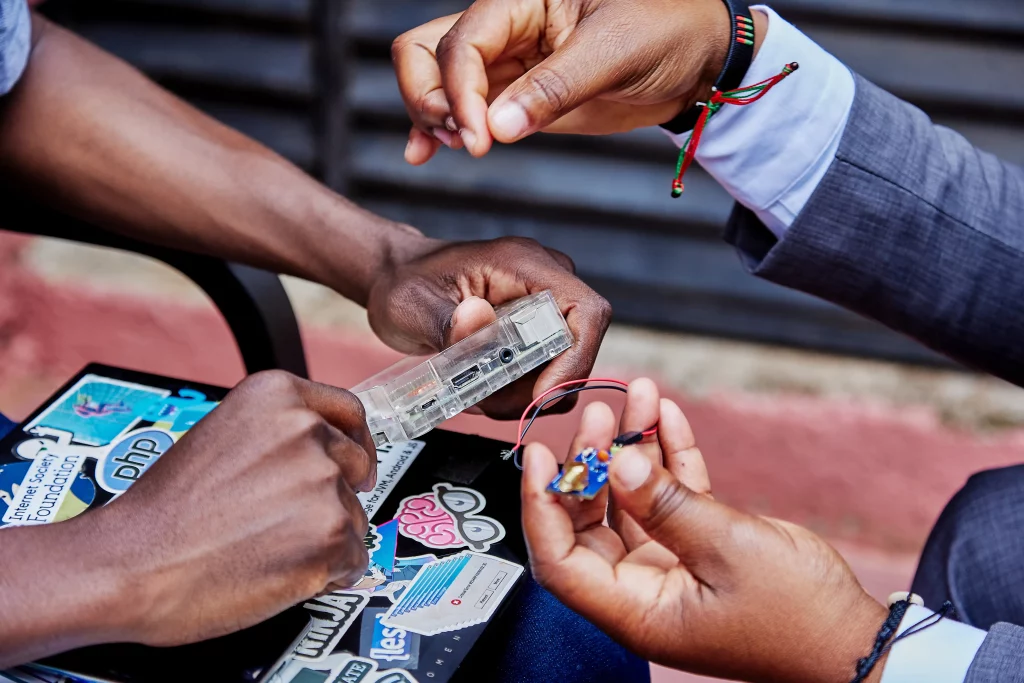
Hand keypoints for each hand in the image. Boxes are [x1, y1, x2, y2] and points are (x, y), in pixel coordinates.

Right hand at [93, 371, 375, 646]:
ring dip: (325, 537)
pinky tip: (281, 572)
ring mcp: (323, 481)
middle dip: (334, 494)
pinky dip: (328, 573)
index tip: (355, 460)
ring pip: (354, 515)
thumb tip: (321, 447)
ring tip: (268, 549)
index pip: (348, 412)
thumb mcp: (221, 434)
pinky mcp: (332, 534)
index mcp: (277, 395)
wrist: (129, 564)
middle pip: (356, 465)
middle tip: (290, 520)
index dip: (352, 442)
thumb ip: (276, 432)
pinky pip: (354, 559)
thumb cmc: (164, 512)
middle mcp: (306, 430)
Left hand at [368, 236, 611, 418]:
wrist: (398, 278)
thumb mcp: (412, 305)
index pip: (586, 311)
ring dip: (526, 395)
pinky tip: (483, 388)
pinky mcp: (537, 327)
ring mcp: (545, 304)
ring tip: (478, 394)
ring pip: (564, 366)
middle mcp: (547, 280)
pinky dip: (519, 391)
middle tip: (492, 403)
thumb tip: (479, 322)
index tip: (541, 394)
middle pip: (578, 346)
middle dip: (542, 387)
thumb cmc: (404, 283)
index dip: (577, 358)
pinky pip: (547, 369)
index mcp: (526, 264)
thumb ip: (444, 319)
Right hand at [393, 0, 765, 162]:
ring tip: (459, 148)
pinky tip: (423, 154)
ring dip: (430, 117)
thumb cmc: (667, 30)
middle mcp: (505, 27)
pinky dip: (438, 130)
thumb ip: (555, 87)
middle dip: (431, 99)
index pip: (462, 42)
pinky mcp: (516, 97)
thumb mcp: (616, 51)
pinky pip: (463, 110)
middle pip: (427, 52)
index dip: (459, 93)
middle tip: (465, 140)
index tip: (480, 140)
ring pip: (436, 81)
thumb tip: (497, 127)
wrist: (696, 61)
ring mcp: (507, 63)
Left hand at [521, 379, 888, 682]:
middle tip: (600, 414)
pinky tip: (666, 417)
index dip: (541, 503)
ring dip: (633, 448)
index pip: (559, 556)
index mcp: (635, 609)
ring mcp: (669, 565)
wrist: (855, 641)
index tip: (539, 453)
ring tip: (639, 396)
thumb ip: (668, 504)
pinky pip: (670, 495)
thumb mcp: (728, 550)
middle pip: (590, 518)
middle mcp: (642, 588)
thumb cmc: (797, 618)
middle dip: (592, 461)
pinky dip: (669, 457)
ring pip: (632, 498)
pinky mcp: (699, 546)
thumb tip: (617, 464)